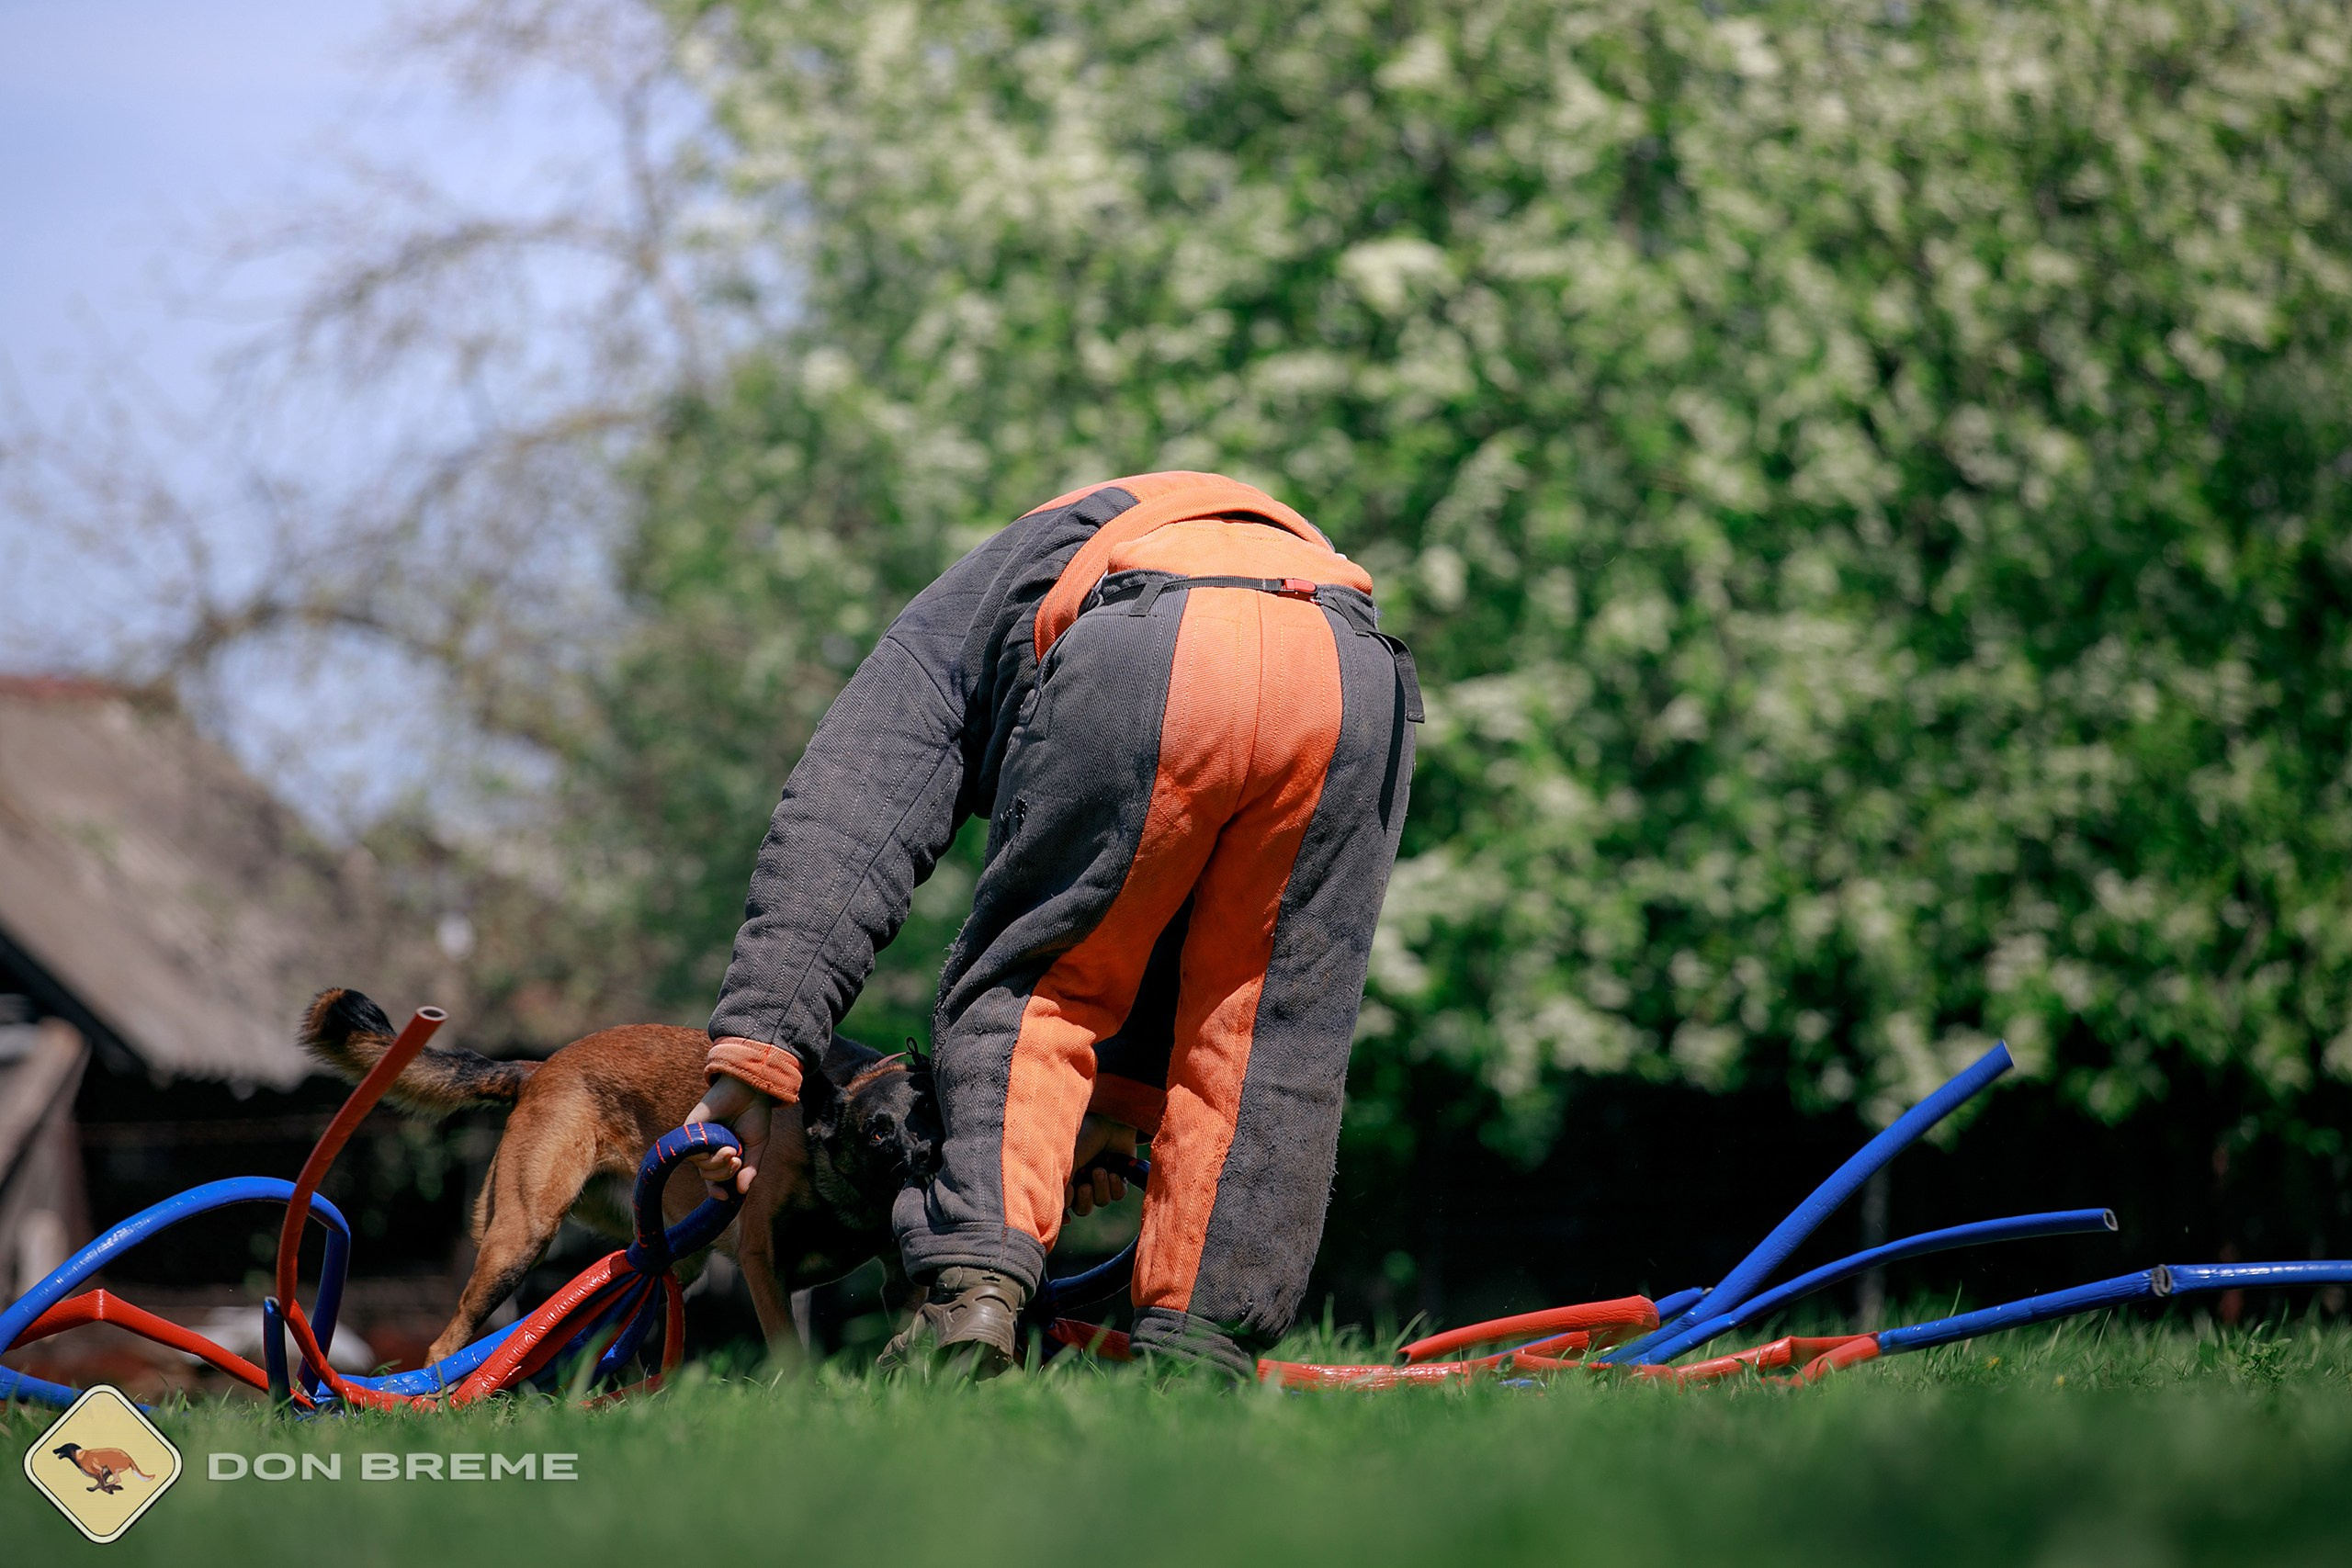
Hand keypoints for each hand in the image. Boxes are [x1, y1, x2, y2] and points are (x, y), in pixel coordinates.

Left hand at [686, 1072, 771, 1200]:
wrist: (750, 1089)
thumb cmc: (755, 1115)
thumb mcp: (757, 1146)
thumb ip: (750, 1168)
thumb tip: (742, 1192)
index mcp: (724, 1152)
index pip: (715, 1178)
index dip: (717, 1190)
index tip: (725, 1197)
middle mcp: (709, 1148)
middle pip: (709, 1176)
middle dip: (724, 1174)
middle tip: (737, 1159)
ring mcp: (699, 1140)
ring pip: (701, 1167)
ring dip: (718, 1165)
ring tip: (732, 1149)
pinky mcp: (690, 1129)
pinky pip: (692, 1153)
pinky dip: (708, 1155)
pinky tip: (723, 1147)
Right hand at [1066, 1113, 1137, 1217]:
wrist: (1106, 1121)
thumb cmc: (1082, 1138)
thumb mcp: (1067, 1163)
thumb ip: (1063, 1189)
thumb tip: (1064, 1215)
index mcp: (1066, 1177)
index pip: (1064, 1205)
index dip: (1065, 1215)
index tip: (1068, 1217)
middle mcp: (1083, 1180)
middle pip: (1084, 1209)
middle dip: (1085, 1201)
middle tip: (1084, 1186)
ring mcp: (1101, 1179)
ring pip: (1102, 1201)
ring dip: (1101, 1188)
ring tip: (1100, 1170)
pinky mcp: (1119, 1175)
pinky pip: (1118, 1194)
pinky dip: (1115, 1185)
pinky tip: (1112, 1171)